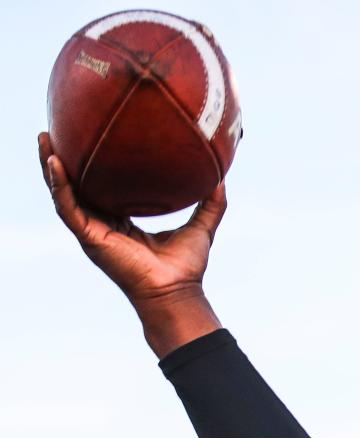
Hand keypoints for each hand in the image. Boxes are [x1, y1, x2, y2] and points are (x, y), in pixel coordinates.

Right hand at [38, 131, 224, 355]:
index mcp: (122, 223)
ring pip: (64, 194)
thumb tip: (222, 179)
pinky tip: (54, 161)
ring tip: (43, 137)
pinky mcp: (90, 239)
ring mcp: (94, 233)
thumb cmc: (186, 269)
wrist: (177, 292)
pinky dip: (60, 185)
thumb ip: (211, 205)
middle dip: (63, 159)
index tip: (88, 138)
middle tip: (55, 128)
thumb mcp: (201, 228)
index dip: (93, 165)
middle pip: (76, 187)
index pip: (102, 188)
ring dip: (51, 166)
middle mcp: (104, 226)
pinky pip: (68, 207)